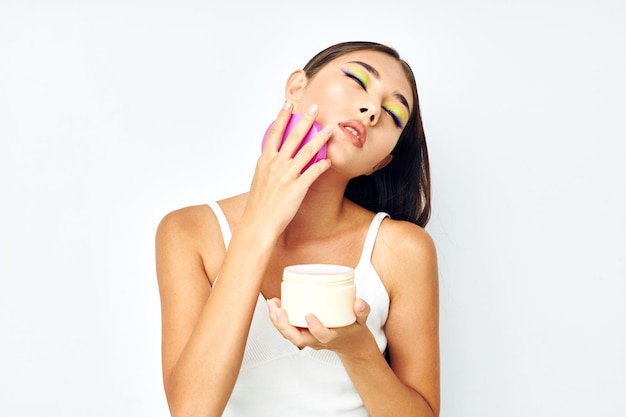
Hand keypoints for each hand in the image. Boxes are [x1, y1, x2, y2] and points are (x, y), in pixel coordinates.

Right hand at [241, 102, 331, 236]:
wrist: (259, 223)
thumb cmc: (259, 205)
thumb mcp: (259, 180)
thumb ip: (269, 167)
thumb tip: (275, 159)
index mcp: (265, 160)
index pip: (274, 132)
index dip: (282, 117)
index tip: (288, 104)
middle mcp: (276, 164)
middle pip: (293, 136)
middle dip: (305, 120)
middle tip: (314, 108)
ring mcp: (287, 175)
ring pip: (307, 151)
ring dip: (320, 138)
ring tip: (329, 129)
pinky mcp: (297, 187)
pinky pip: (314, 172)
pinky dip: (322, 165)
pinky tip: (329, 160)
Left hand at [266, 297, 372, 354]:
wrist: (349, 343)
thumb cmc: (353, 329)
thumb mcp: (362, 321)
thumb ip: (362, 311)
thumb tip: (358, 303)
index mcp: (331, 337)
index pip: (321, 336)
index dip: (315, 328)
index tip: (309, 315)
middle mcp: (316, 340)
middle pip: (297, 339)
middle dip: (285, 326)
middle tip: (278, 310)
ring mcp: (308, 338)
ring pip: (289, 334)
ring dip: (277, 321)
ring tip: (272, 304)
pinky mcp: (302, 332)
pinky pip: (287, 328)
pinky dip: (278, 318)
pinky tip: (273, 304)